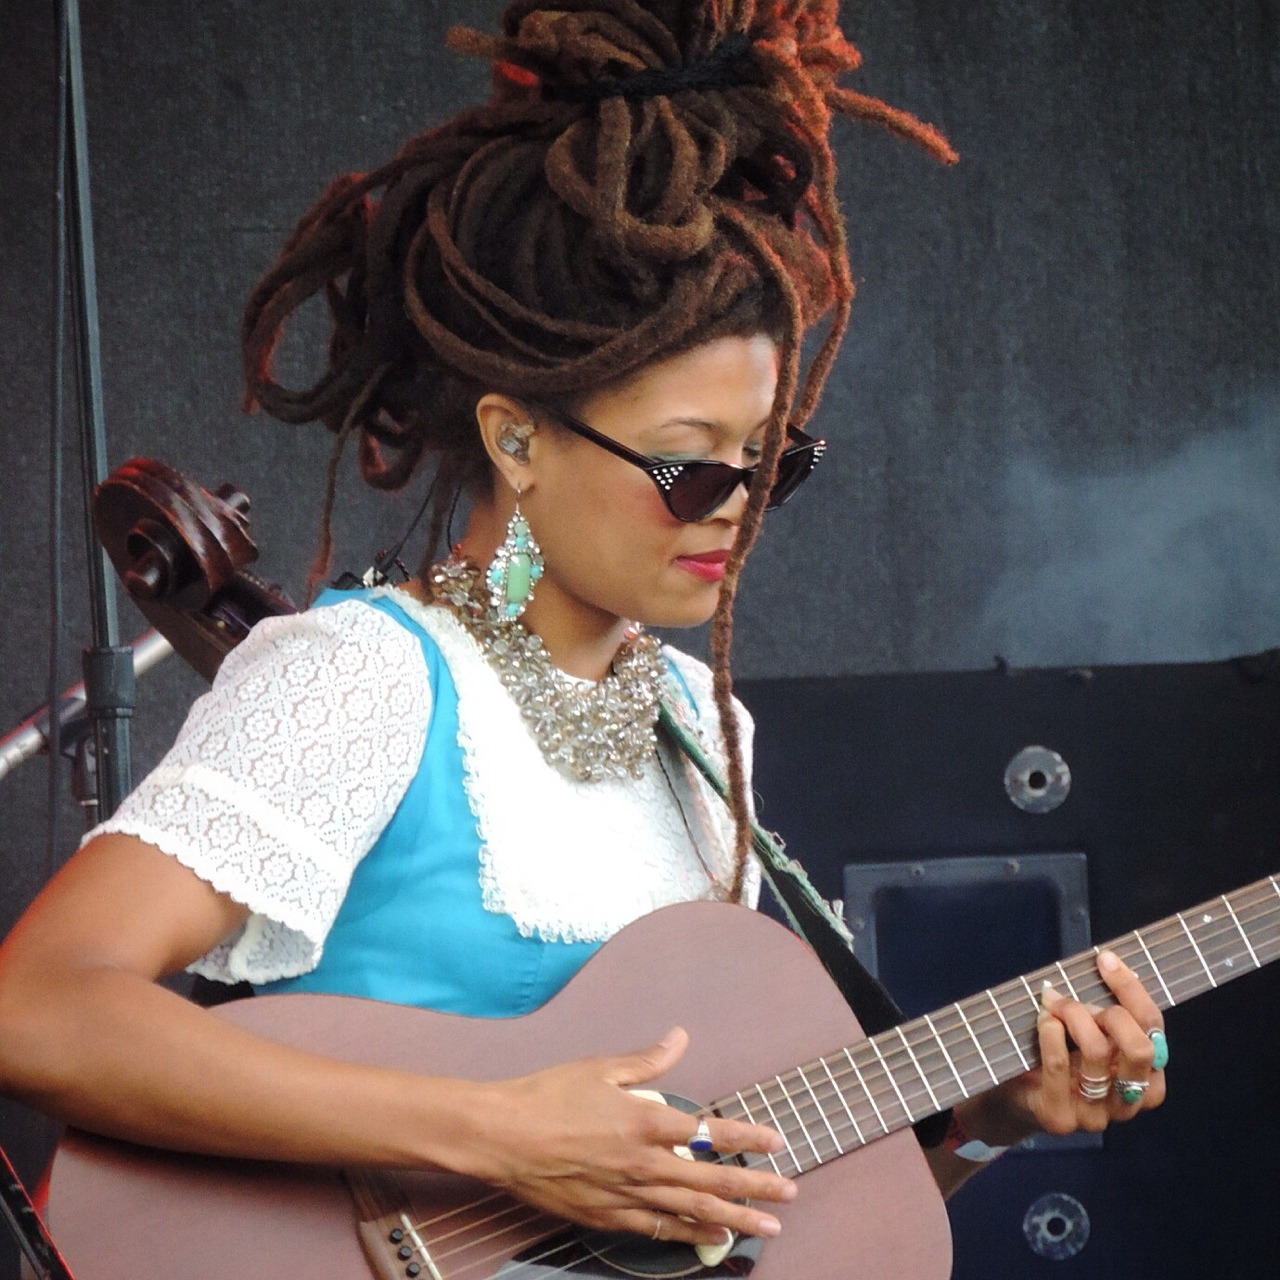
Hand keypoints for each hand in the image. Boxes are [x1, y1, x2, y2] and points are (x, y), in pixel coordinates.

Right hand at [462, 1027, 794, 1246]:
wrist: (502, 1136)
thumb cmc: (549, 1095)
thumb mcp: (601, 1067)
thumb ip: (647, 1060)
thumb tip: (680, 1037)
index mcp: (645, 1121)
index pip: (711, 1132)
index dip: (748, 1137)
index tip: (778, 1142)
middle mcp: (644, 1162)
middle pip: (712, 1180)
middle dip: (756, 1187)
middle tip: (789, 1193)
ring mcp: (626, 1194)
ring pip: (692, 1211)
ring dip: (734, 1219)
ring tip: (767, 1228)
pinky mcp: (606, 1215)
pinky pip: (657, 1229)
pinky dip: (687, 1236)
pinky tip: (709, 1240)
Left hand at [985, 949, 1167, 1140]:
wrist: (1015, 1099)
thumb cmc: (1060, 1057)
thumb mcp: (1088, 1033)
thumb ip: (1104, 1012)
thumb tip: (1109, 964)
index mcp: (1146, 1078)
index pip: (1154, 1030)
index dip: (1132, 990)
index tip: (1105, 959)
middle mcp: (1128, 1102)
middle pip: (1140, 1050)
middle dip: (1110, 1013)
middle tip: (1076, 1001)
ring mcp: (1096, 1115)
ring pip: (1098, 1053)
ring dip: (1074, 1016)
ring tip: (1053, 1004)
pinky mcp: (1061, 1118)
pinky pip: (1059, 1067)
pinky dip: (1050, 1034)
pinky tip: (1044, 1021)